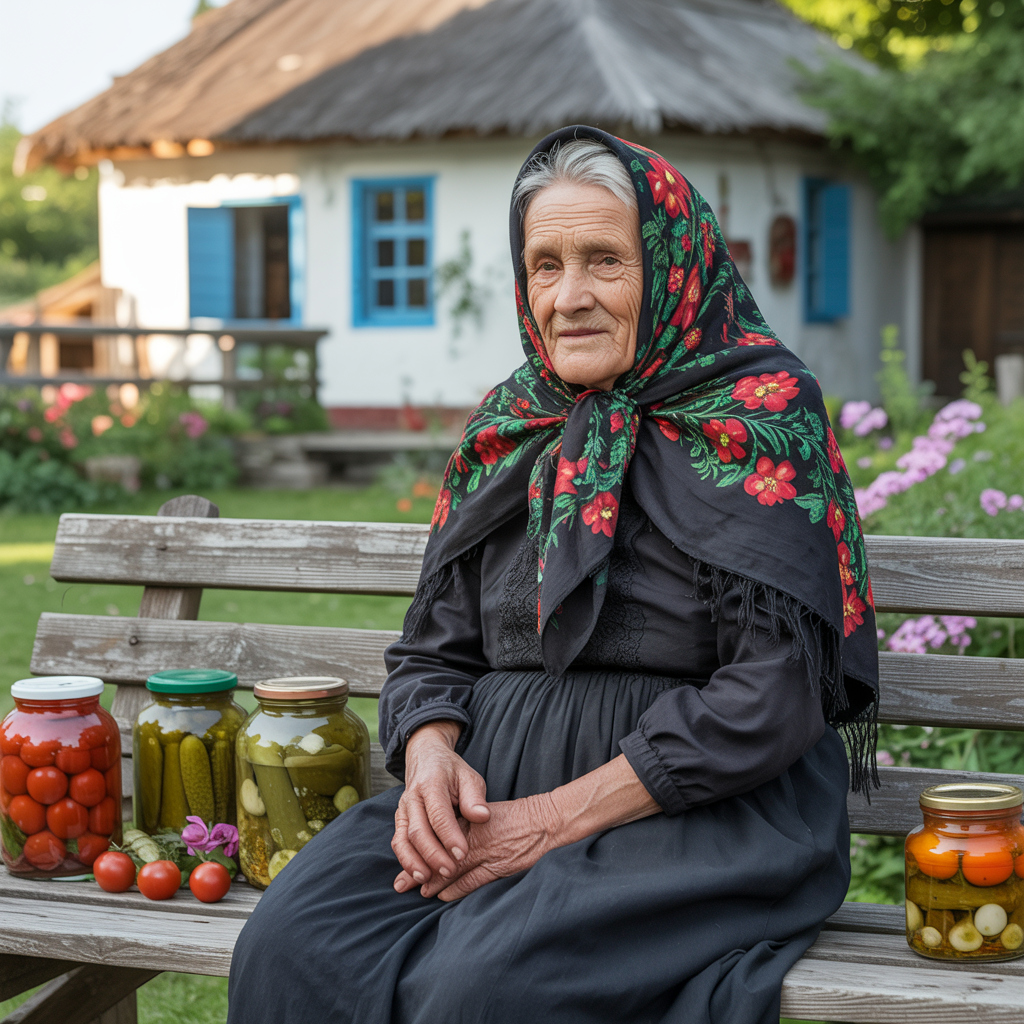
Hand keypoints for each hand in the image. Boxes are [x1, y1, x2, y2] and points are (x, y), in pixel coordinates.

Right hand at [391, 721, 489, 891]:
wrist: (427, 759)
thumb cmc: (452, 772)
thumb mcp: (469, 777)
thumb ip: (475, 797)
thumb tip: (482, 816)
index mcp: (432, 783)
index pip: (439, 814)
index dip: (450, 836)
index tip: (463, 854)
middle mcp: (412, 797)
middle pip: (418, 830)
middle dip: (433, 855)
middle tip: (450, 871)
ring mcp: (403, 809)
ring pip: (403, 839)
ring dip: (414, 862)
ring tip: (427, 879)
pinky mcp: (400, 820)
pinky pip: (398, 842)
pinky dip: (406, 860)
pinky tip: (418, 874)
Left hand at [413, 794, 560, 901]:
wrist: (546, 821)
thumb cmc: (520, 816)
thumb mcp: (490, 813)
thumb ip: (470, 823)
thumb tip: (451, 834)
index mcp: (472, 821)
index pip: (439, 836)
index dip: (422, 850)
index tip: (408, 859)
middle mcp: (474, 837)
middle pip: (439, 855)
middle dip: (420, 870)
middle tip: (401, 883)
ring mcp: (486, 854)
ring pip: (451, 871)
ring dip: (433, 882)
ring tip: (418, 892)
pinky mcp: (499, 868)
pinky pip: (471, 882)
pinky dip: (455, 889)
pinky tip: (442, 895)